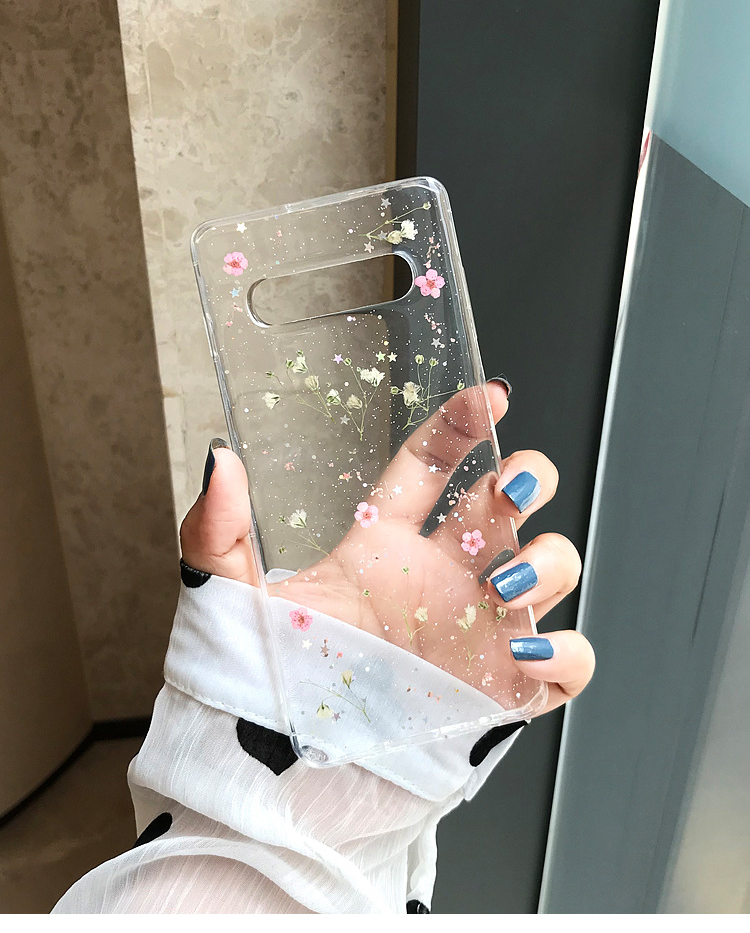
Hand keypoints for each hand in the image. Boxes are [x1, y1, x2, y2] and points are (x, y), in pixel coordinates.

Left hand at [181, 382, 594, 713]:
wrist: (280, 773)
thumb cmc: (261, 681)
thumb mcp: (230, 598)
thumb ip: (216, 528)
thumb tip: (220, 459)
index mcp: (386, 545)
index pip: (435, 465)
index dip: (464, 424)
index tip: (490, 396)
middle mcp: (443, 576)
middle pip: (512, 502)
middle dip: (529, 478)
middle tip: (510, 488)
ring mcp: (479, 630)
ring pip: (552, 567)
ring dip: (546, 561)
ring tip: (500, 584)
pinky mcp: (502, 689)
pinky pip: (567, 662)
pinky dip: (567, 653)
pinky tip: (528, 652)